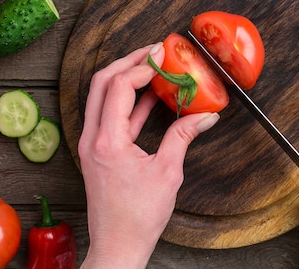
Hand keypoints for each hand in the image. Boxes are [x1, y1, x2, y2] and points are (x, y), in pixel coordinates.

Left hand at [78, 43, 219, 268]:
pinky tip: (149, 97)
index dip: (142, 67)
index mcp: (107, 141)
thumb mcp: (168, 173)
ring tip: (151, 68)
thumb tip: (206, 115)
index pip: (120, 87)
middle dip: (127, 62)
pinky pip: (109, 116)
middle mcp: (92, 138)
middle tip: (152, 52)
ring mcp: (92, 144)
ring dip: (125, 79)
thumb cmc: (137, 218)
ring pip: (102, 97)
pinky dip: (127, 102)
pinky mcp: (98, 152)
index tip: (161, 56)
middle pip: (102, 83)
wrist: (117, 247)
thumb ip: (184, 137)